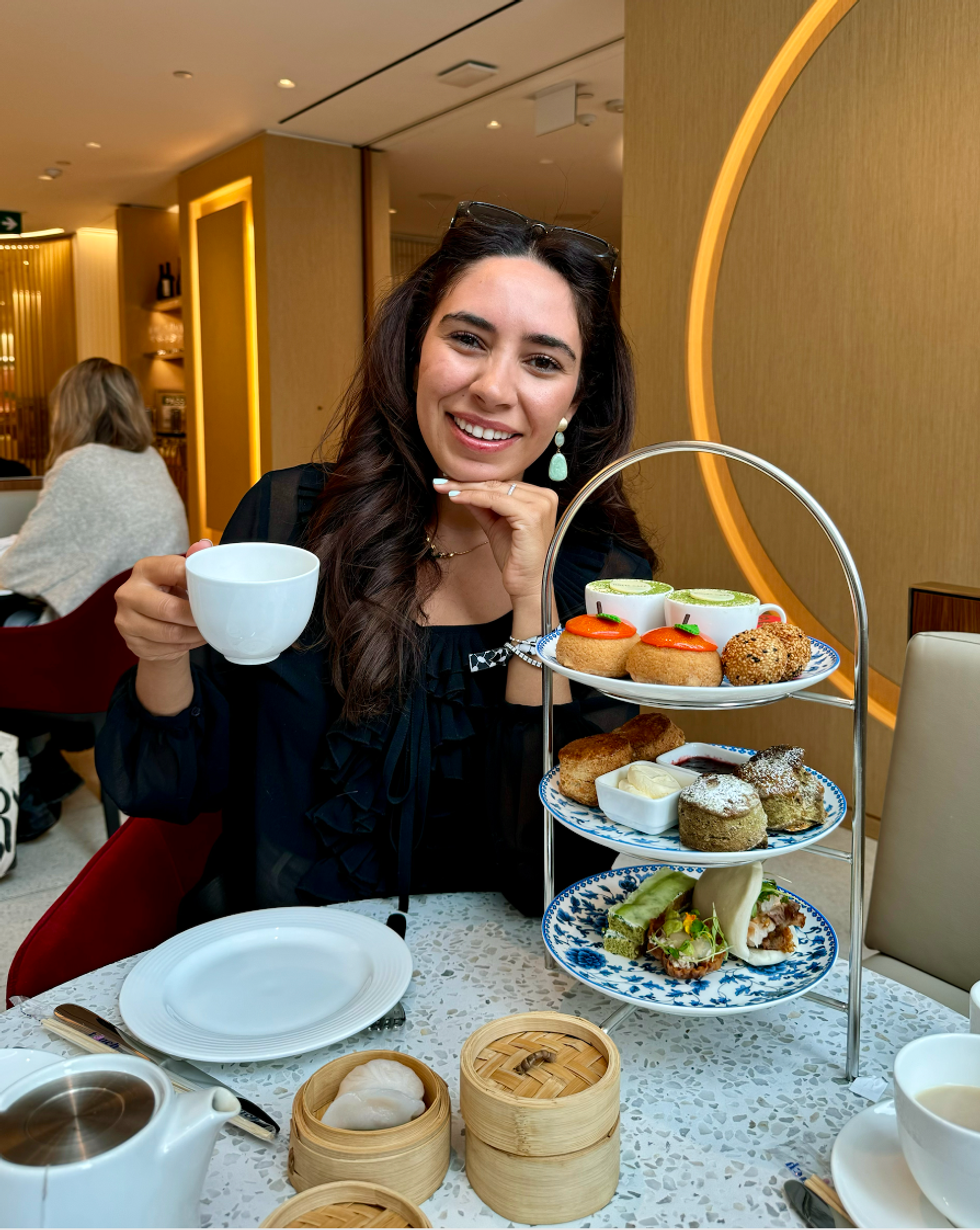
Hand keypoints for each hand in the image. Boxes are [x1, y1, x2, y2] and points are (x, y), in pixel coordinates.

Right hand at [115, 540, 210, 662]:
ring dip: (194, 634)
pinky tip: (193, 639)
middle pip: (169, 609)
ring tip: (208, 631)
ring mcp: (126, 620)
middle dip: (196, 616)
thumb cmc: (170, 593)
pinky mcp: (131, 642)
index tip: (214, 590)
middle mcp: (128, 593)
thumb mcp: (179, 575)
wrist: (152, 624)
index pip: (174, 571)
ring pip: (169, 633)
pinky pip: (166, 648)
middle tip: (214, 618)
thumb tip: (205, 545)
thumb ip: (192, 560)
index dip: (197, 581)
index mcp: (144, 569)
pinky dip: (186, 646)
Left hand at [440, 480, 558, 604]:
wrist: (527, 584)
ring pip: (495, 490)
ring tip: (444, 488)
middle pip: (499, 484)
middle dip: (468, 483)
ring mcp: (540, 505)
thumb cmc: (516, 558)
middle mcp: (545, 497)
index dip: (476, 483)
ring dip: (467, 489)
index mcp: (542, 497)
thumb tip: (461, 489)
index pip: (503, 484)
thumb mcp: (495, 525)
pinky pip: (495, 501)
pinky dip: (473, 498)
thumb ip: (482, 507)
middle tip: (441, 482)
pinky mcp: (531, 515)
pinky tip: (456, 497)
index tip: (450, 482)